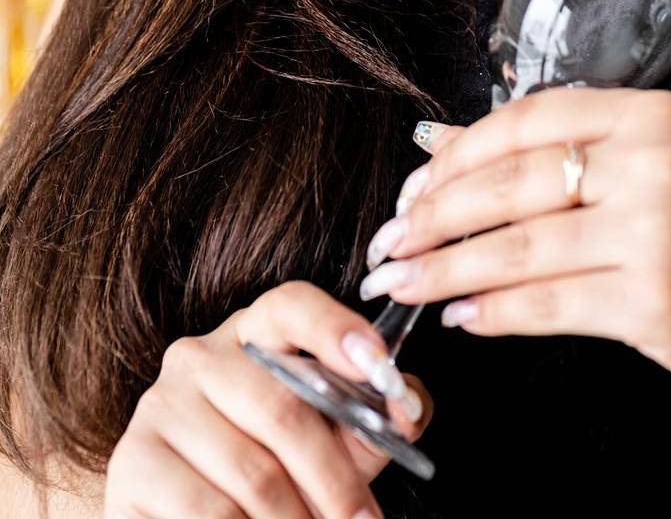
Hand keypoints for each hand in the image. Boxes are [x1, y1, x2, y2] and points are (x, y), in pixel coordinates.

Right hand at [103, 279, 433, 518]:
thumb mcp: (329, 440)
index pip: (292, 307)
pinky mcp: (132, 464)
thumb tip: (404, 412)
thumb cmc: (272, 476)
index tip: (380, 368)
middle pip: (284, 408)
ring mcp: (160, 407)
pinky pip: (209, 511)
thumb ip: (370, 420)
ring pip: (251, 471)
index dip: (337, 332)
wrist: (184, 518)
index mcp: (253, 333)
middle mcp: (200, 356)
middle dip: (336, 479)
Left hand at [359, 87, 670, 411]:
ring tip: (403, 281)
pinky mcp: (656, 302)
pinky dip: (493, 313)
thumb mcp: (644, 168)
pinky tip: (462, 317)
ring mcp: (658, 233)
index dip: (458, 156)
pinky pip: (548, 305)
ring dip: (447, 269)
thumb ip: (548, 153)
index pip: (528, 120)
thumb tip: (438, 144)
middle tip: (390, 240)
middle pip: (514, 183)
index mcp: (650, 116)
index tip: (413, 188)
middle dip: (436, 216)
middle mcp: (655, 164)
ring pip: (520, 247)